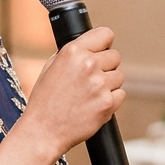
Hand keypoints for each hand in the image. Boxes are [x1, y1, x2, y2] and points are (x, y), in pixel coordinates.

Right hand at [21, 27, 125, 158]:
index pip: (105, 34)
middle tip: (92, 79)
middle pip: (115, 56)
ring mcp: (100, 84)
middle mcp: (88, 65)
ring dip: (108, 84)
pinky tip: (93, 104)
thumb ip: (72, 54)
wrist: (44, 131)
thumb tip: (90, 46)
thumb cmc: (45, 101)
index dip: (104, 44)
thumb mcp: (51, 67)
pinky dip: (111, 100)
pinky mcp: (108, 103)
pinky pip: (120, 94)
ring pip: (119, 76)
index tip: (102, 50)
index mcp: (73, 52)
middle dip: (106, 66)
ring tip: (89, 94)